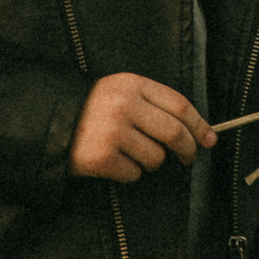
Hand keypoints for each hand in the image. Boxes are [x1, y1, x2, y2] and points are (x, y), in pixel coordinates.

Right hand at [72, 72, 214, 180]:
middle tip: (187, 157)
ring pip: (155, 158)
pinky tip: (113, 162)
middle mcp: (124, 106)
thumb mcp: (121, 91)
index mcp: (132, 85)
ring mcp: (112, 132)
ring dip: (150, 162)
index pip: (179, 105)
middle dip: (187, 149)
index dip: (199, 124)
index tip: (209, 138)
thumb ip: (153, 104)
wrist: (49, 122)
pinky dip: (128, 173)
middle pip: (173, 133)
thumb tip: (196, 130)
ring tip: (131, 154)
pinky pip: (133, 174)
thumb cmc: (93, 109)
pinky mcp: (101, 158)